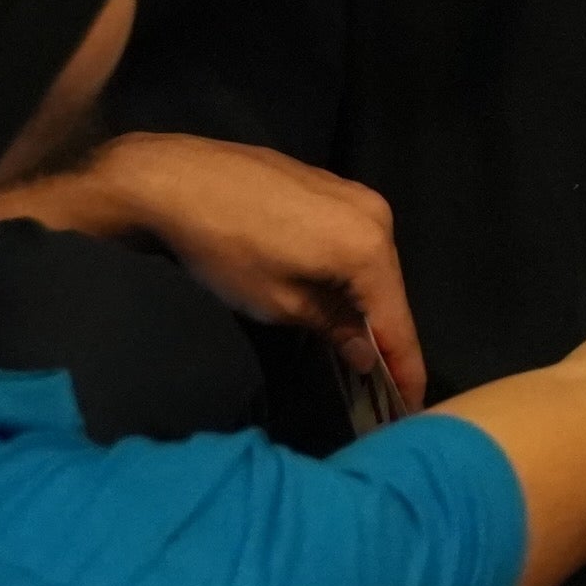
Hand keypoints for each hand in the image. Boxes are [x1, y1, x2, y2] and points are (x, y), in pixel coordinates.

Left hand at [63, 130, 424, 408]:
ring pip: (372, 261)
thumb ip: (333, 328)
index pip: (397, 321)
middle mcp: (375, 214)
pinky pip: (353, 237)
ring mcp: (353, 193)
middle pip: (389, 288)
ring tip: (357, 342)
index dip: (405, 368)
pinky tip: (332, 291)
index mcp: (369, 247)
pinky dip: (347, 269)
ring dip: (366, 300)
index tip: (412, 406)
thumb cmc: (225, 250)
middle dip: (386, 334)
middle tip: (382, 380)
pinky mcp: (329, 183)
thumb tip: (364, 352)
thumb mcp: (278, 304)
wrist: (174, 178)